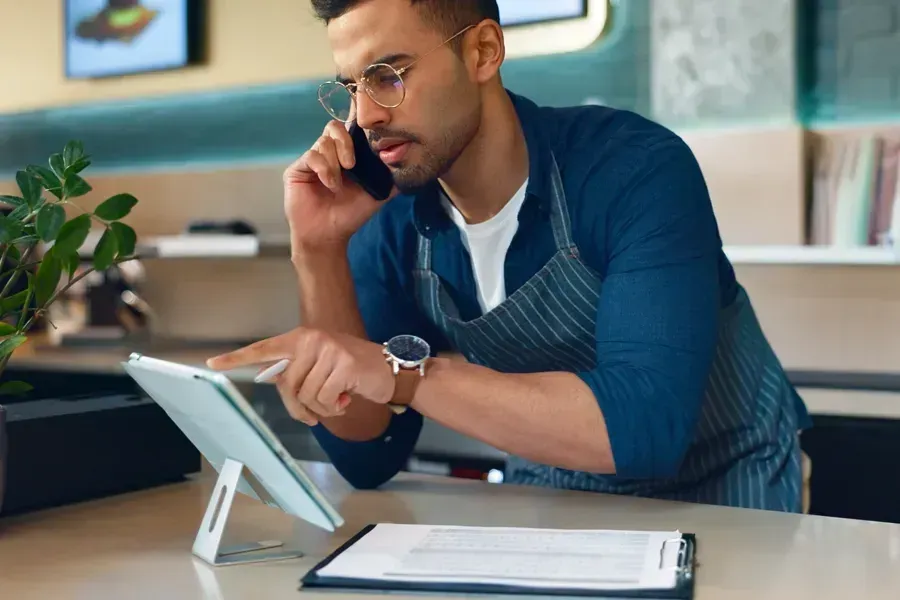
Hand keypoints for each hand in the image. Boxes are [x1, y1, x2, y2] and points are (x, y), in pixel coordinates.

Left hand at [206, 328, 395, 426]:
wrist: (389, 368)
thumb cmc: (352, 370)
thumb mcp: (322, 365)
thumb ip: (297, 371)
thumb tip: (272, 383)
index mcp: (301, 338)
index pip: (264, 349)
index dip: (237, 358)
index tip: (212, 364)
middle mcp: (312, 339)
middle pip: (287, 385)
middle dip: (299, 406)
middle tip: (317, 411)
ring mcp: (328, 351)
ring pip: (306, 396)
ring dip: (321, 408)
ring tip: (337, 399)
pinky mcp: (342, 366)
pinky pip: (323, 400)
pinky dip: (333, 408)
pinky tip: (346, 399)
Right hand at [284, 120, 392, 251]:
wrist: (328, 235)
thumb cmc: (350, 214)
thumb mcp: (378, 194)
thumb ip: (391, 176)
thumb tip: (407, 158)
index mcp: (348, 154)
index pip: (352, 129)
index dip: (358, 121)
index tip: (367, 121)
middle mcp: (330, 153)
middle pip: (335, 127)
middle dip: (346, 143)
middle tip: (352, 165)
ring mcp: (313, 159)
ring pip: (324, 141)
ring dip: (335, 162)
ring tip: (338, 185)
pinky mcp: (298, 168)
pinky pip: (311, 156)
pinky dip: (324, 169)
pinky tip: (330, 184)